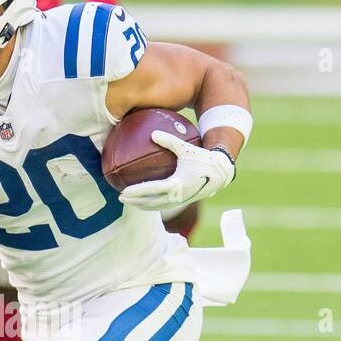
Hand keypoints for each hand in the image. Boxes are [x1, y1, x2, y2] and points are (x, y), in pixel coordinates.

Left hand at [119, 130, 234, 212]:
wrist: (220, 173)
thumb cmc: (203, 158)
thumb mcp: (186, 148)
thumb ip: (169, 140)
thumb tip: (152, 133)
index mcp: (177, 184)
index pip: (152, 190)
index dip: (137, 192)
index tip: (124, 192)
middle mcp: (177, 195)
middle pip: (151, 203)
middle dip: (135, 202)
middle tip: (120, 198)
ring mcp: (180, 201)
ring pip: (157, 207)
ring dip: (142, 206)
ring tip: (129, 202)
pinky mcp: (183, 202)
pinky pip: (164, 206)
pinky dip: (152, 205)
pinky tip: (144, 201)